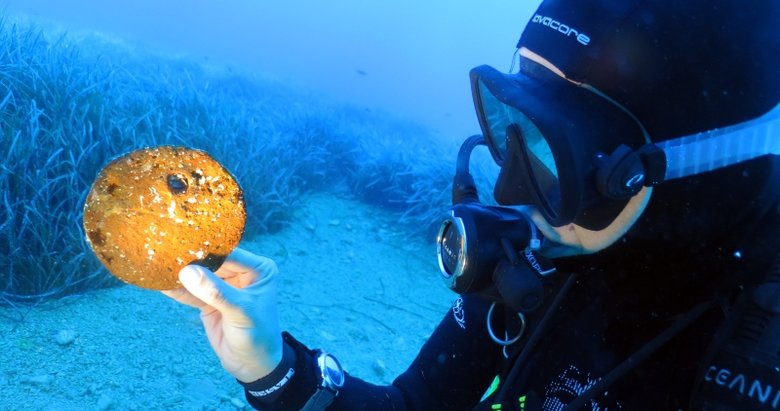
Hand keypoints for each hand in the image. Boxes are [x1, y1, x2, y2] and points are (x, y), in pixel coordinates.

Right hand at [162, 247, 282, 382]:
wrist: (252, 365)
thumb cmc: (257, 335)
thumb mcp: (240, 312)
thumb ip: (216, 292)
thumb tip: (188, 272)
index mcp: (258, 269)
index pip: (229, 254)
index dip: (207, 250)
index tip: (182, 244)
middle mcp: (241, 273)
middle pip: (212, 262)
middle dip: (190, 260)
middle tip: (165, 252)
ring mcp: (224, 287)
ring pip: (200, 276)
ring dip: (180, 274)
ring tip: (158, 265)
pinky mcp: (209, 301)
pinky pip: (191, 293)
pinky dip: (177, 290)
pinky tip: (160, 283)